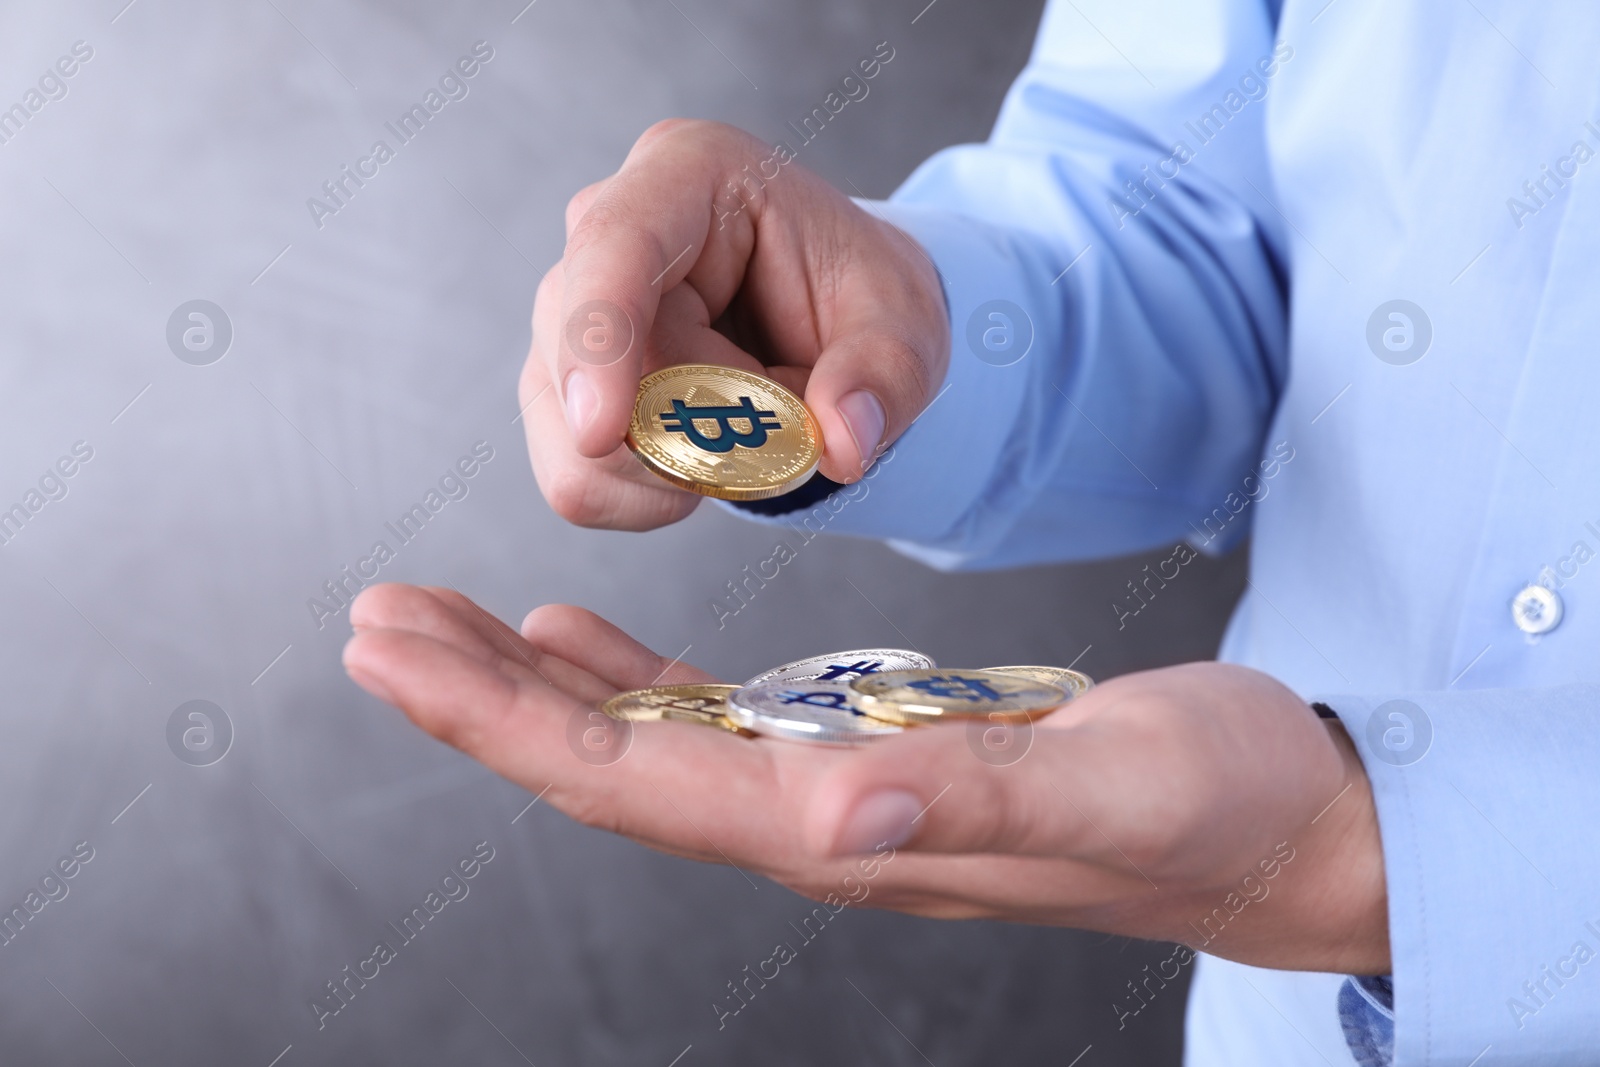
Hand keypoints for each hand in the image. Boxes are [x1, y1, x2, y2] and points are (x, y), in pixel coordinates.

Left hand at [342, 583, 1388, 973]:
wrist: (1283, 823)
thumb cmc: (1217, 805)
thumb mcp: (1115, 789)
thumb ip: (974, 798)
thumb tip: (833, 811)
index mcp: (854, 834)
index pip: (642, 781)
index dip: (511, 721)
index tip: (404, 650)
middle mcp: (824, 824)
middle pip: (617, 762)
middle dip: (485, 697)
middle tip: (374, 623)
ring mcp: (843, 794)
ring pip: (652, 738)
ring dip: (541, 685)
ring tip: (445, 624)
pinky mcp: (877, 755)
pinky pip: (719, 719)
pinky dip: (637, 675)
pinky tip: (581, 641)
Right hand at [521, 119, 948, 530]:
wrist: (828, 322)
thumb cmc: (855, 298)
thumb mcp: (904, 324)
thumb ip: (884, 376)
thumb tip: (843, 443)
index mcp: (689, 175)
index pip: (616, 245)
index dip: (599, 339)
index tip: (601, 431)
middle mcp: (603, 228)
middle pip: (594, 364)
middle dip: (694, 426)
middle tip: (788, 414)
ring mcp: (567, 312)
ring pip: (577, 441)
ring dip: (680, 467)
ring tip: (750, 425)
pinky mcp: (555, 383)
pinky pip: (578, 482)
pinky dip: (652, 497)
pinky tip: (702, 459)